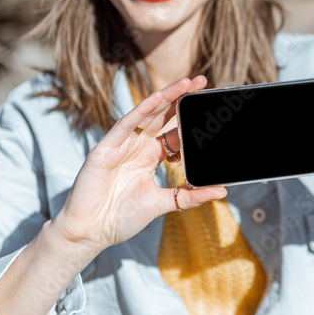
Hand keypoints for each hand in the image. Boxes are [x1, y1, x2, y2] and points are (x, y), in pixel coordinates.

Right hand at [51, 76, 227, 253]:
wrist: (91, 231)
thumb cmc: (122, 217)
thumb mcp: (163, 203)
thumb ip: (190, 196)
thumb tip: (222, 192)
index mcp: (151, 156)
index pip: (174, 131)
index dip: (190, 119)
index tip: (210, 107)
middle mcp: (138, 146)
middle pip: (163, 116)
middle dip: (181, 99)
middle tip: (202, 83)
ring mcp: (122, 144)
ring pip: (147, 114)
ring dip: (165, 97)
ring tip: (186, 83)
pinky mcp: (106, 147)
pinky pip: (125, 124)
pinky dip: (141, 110)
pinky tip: (156, 98)